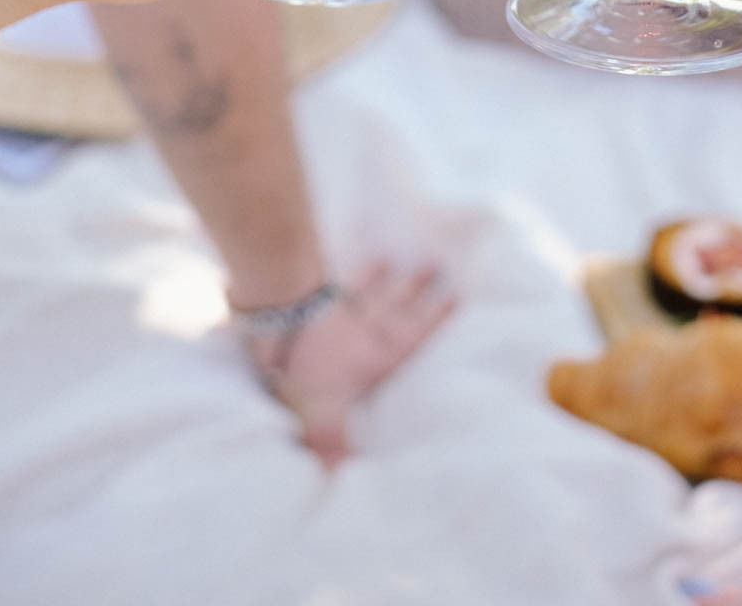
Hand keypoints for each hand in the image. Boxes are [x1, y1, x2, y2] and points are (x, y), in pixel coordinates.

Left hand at [245, 262, 455, 468]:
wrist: (280, 321)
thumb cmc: (306, 371)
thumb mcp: (321, 417)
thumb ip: (334, 448)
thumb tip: (340, 481)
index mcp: (379, 357)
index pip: (417, 334)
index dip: (439, 316)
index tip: (461, 296)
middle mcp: (371, 329)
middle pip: (402, 305)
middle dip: (420, 289)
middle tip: (439, 266)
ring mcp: (348, 309)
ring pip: (380, 291)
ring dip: (396, 279)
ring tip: (417, 264)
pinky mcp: (322, 296)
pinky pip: (348, 281)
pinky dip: (362, 272)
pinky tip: (372, 260)